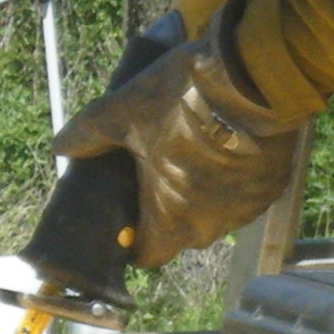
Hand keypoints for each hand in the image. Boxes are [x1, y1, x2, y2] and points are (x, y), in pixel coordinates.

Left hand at [54, 15, 300, 267]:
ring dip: (206, 195)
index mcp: (171, 216)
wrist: (254, 78)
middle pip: (184, 234)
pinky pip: (245, 195)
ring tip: (195, 153)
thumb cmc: (182, 100)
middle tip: (160, 172)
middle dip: (171, 212)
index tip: (131, 221)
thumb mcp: (123, 111)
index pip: (150, 255)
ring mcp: (246, 208)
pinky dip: (234, 180)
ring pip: (217, 215)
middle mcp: (211, 224)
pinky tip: (227, 147)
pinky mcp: (272, 188)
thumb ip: (88, 134)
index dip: (137, 242)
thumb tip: (61, 147)